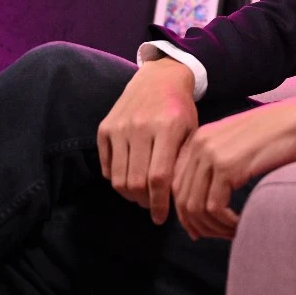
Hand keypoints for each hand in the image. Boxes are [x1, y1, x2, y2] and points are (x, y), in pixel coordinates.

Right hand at [97, 55, 197, 225]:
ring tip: (141, 196)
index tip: (161, 218)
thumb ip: (182, 163)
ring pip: (117, 178)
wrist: (160, 77)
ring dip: (128, 195)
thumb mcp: (191, 131)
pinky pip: (105, 166)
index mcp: (167, 129)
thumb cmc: (181, 109)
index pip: (158, 178)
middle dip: (143, 202)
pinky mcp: (104, 127)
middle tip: (151, 206)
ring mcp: (119, 127)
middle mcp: (140, 127)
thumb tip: (176, 201)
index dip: (158, 204)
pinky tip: (129, 179)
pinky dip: (115, 179)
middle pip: (135, 182)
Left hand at [171, 91, 295, 240]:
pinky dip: (225, 223)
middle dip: (198, 224)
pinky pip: (215, 208)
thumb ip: (218, 161)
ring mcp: (211, 155)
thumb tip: (206, 198)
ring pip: (196, 207)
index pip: (177, 183)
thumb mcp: (239, 142)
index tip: (201, 228)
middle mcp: (199, 144)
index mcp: (199, 137)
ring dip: (213, 227)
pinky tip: (239, 225)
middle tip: (217, 235)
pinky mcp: (227, 168)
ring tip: (232, 232)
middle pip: (183, 198)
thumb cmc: (280, 132)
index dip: (186, 212)